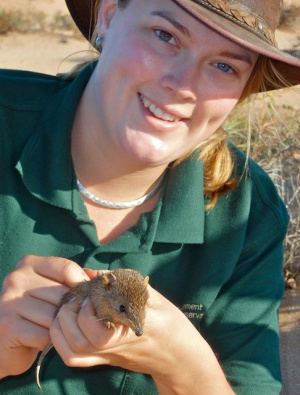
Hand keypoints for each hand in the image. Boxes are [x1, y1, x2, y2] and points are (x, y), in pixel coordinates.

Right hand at [0, 255, 88, 377]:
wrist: (7, 344)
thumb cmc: (36, 314)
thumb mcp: (53, 291)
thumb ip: (72, 281)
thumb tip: (97, 277)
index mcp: (29, 264)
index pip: (66, 268)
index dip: (81, 285)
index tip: (86, 297)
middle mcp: (17, 278)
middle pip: (62, 293)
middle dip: (72, 309)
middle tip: (72, 319)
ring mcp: (10, 301)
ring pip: (55, 316)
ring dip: (61, 327)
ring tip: (55, 330)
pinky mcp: (8, 325)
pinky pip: (45, 334)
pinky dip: (49, 341)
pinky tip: (42, 340)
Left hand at [49, 283, 233, 393]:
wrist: (178, 356)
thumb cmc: (170, 323)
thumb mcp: (154, 297)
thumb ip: (125, 282)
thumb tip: (92, 272)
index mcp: (132, 328)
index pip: (101, 330)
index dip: (87, 310)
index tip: (92, 291)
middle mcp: (117, 347)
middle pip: (80, 342)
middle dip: (69, 316)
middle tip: (77, 298)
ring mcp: (108, 357)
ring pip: (73, 353)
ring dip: (62, 328)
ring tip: (70, 309)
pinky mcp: (104, 362)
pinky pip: (74, 360)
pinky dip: (61, 342)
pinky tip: (67, 323)